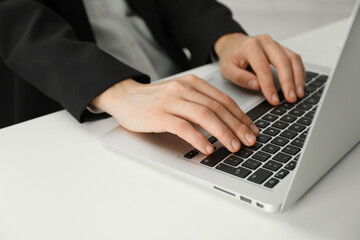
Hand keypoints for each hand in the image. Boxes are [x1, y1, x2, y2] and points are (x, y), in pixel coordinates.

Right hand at [91, 75, 259, 153]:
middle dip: (238, 126)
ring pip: (205, 116)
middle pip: (218, 108)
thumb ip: (200, 103)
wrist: (125, 97)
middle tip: (250, 141)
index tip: (252, 129)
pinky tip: (208, 148)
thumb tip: (226, 123)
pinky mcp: (159, 115)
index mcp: (193, 83)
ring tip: (234, 147)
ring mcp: (171, 101)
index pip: (223, 99)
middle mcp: (184, 89)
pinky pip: (184, 127)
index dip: (241, 116)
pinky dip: (198, 139)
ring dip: (223, 133)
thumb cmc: (155, 100)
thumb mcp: (180, 95)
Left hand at [214, 33, 304, 104]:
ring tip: (299, 93)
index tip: (274, 100)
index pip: (263, 68)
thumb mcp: (227, 69)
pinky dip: (299, 72)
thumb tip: (257, 86)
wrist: (232, 44)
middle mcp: (265, 42)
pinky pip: (295, 58)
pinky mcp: (281, 48)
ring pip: (292, 58)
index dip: (269, 86)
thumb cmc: (230, 57)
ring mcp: (275, 44)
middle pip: (282, 61)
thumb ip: (240, 78)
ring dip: (298, 77)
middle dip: (288, 82)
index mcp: (250, 46)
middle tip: (291, 98)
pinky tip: (299, 84)